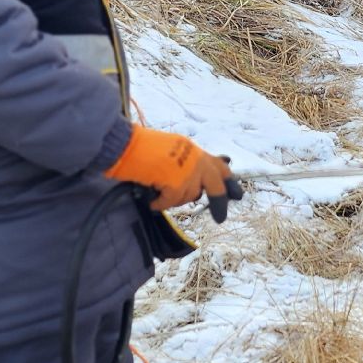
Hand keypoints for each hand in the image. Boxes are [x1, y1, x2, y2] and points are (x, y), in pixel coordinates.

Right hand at [104, 126, 233, 210]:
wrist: (125, 145)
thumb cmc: (141, 148)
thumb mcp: (171, 152)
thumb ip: (187, 164)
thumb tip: (198, 185)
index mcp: (194, 150)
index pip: (219, 166)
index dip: (229, 182)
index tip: (237, 195)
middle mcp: (195, 159)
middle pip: (216, 186)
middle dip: (219, 202)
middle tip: (220, 217)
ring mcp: (187, 171)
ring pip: (189, 197)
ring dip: (174, 199)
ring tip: (158, 191)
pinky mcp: (176, 182)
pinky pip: (170, 202)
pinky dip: (159, 204)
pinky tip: (151, 201)